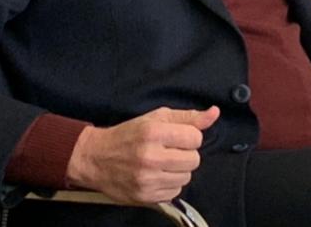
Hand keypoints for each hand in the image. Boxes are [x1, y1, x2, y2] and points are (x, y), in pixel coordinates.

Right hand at [65, 106, 219, 206]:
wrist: (95, 158)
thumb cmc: (128, 135)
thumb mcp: (156, 118)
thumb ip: (188, 117)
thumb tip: (214, 113)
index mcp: (154, 132)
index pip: (195, 138)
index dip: (190, 137)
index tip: (178, 137)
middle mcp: (150, 157)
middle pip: (194, 160)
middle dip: (186, 154)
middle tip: (171, 151)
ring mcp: (147, 179)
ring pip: (186, 177)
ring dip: (179, 170)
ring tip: (163, 163)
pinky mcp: (144, 196)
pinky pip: (174, 192)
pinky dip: (170, 184)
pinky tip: (157, 175)